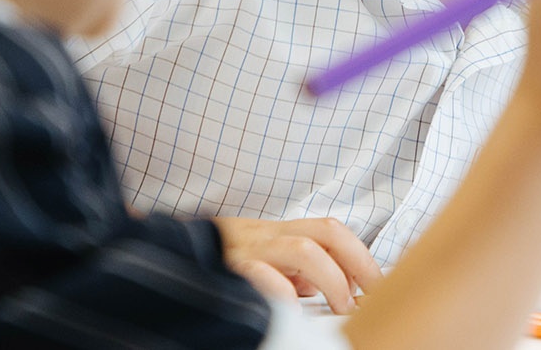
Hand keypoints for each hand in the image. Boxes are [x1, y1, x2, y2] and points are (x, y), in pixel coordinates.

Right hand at [213, 215, 382, 313]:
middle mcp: (267, 235)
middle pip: (326, 232)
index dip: (360, 255)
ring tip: (340, 307)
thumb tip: (332, 288)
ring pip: (302, 249)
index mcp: (279, 232)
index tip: (378, 284)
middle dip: (356, 263)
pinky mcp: (229, 269)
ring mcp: (249, 249)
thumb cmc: (220, 260)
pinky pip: (261, 276)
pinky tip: (294, 310)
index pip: (331, 231)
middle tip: (368, 297)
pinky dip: (283, 293)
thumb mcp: (263, 261)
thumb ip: (295, 271)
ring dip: (331, 278)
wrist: (163, 257)